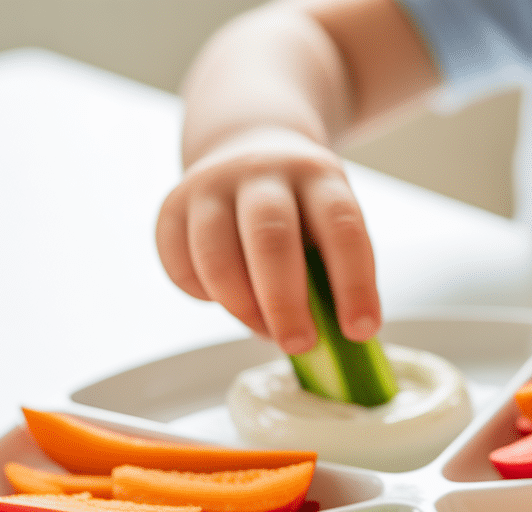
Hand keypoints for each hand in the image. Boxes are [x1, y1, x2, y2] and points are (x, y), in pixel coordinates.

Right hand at [155, 125, 380, 353]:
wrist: (248, 147)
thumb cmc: (301, 207)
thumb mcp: (329, 225)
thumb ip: (331, 275)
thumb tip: (331, 343)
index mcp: (318, 176)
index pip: (341, 227)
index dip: (353, 283)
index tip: (360, 329)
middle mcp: (262, 172)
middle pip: (270, 237)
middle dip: (285, 302)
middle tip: (300, 344)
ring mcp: (211, 185)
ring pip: (217, 254)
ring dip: (242, 307)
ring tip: (265, 330)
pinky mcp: (172, 208)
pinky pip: (180, 265)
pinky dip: (205, 296)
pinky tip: (228, 300)